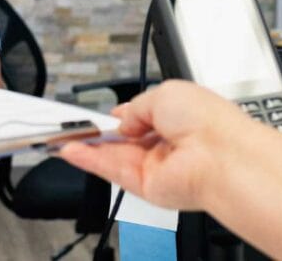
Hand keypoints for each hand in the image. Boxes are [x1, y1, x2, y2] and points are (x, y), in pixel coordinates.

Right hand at [58, 80, 243, 211]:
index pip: (139, 117)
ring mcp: (156, 166)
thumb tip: (120, 120)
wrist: (221, 155)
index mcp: (176, 117)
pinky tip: (70, 151)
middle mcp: (166, 144)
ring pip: (113, 156)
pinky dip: (89, 161)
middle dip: (96, 132)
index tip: (93, 114)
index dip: (116, 116)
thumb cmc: (207, 120)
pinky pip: (111, 172)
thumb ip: (135, 107)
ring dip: (86, 147)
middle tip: (70, 126)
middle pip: (123, 140)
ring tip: (60, 137)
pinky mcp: (146, 186)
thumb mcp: (164, 94)